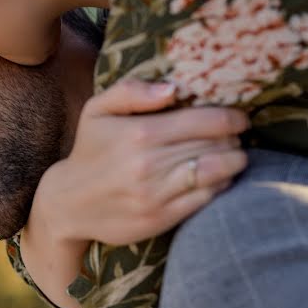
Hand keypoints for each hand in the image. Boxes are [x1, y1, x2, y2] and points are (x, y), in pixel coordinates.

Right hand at [20, 79, 248, 307]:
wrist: (68, 203)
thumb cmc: (90, 150)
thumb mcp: (97, 110)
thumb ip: (131, 91)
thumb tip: (173, 89)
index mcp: (139, 133)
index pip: (205, 121)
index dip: (231, 117)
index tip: (239, 117)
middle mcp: (149, 164)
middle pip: (216, 145)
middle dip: (234, 138)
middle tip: (236, 135)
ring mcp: (156, 194)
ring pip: (217, 172)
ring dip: (234, 162)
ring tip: (234, 155)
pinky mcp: (160, 218)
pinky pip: (206, 199)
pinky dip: (220, 186)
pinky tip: (217, 178)